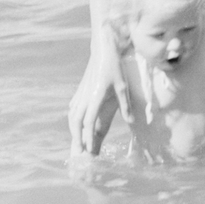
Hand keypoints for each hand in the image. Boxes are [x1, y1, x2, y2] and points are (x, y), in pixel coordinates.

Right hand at [67, 30, 131, 156]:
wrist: (102, 49)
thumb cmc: (114, 66)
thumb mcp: (123, 85)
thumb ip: (126, 105)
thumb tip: (132, 121)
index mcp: (95, 96)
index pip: (89, 121)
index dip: (88, 137)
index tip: (89, 150)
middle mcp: (85, 97)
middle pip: (76, 122)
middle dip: (76, 138)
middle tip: (78, 154)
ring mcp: (80, 94)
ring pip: (72, 116)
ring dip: (73, 131)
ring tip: (76, 144)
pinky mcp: (80, 91)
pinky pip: (73, 109)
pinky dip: (73, 121)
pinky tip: (74, 126)